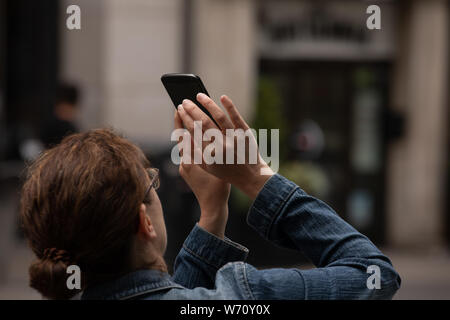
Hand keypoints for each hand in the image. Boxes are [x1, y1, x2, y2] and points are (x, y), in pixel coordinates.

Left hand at [175, 111, 229, 238]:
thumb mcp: (217, 164)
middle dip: (180, 122)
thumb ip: (210, 149)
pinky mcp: (186, 172)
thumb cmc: (219, 186)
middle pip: (180, 137)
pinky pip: (186, 153)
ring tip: (184, 118)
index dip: (181, 119)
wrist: (213, 206)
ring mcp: (185, 168)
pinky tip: (192, 136)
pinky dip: (188, 142)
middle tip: (179, 106)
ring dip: (183, 131)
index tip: (180, 106)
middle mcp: (185, 162)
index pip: (184, 134)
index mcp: (191, 159)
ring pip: (182, 145)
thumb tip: (205, 129)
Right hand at [176, 93, 273, 199]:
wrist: (250, 175)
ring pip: (219, 117)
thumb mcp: (206, 166)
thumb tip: (183, 134)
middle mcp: (221, 145)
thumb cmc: (225, 170)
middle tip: (185, 101)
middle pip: (204, 122)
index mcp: (210, 154)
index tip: (180, 110)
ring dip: (208, 104)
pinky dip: (229, 106)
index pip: (194, 131)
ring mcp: (234, 138)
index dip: (185, 118)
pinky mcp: (245, 133)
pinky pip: (236, 117)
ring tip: (199, 96)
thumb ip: (193, 152)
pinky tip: (222, 97)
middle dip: (192, 110)